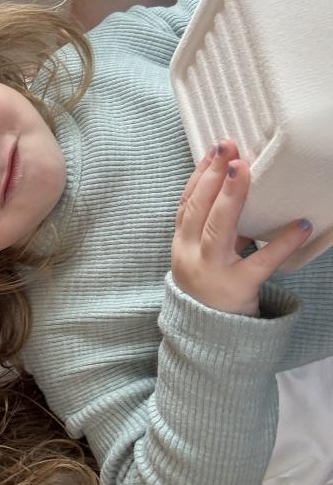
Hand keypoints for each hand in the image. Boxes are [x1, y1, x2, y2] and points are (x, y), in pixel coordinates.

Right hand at [171, 140, 311, 315]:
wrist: (208, 337)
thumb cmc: (210, 288)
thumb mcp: (203, 256)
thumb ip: (214, 229)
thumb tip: (239, 191)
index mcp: (182, 244)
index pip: (186, 203)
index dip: (200, 175)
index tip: (214, 149)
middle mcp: (191, 255)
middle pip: (198, 209)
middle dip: (212, 175)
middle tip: (229, 147)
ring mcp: (212, 271)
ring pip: (217, 228)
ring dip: (231, 196)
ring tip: (245, 169)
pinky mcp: (238, 287)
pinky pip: (262, 261)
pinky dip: (282, 243)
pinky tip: (301, 225)